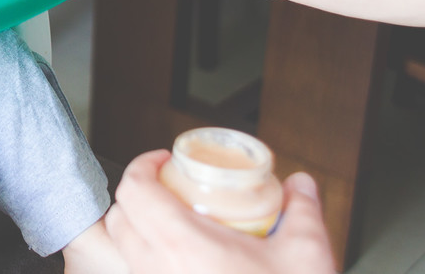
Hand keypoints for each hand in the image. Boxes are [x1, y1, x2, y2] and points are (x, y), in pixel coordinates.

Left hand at [105, 150, 337, 273]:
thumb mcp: (306, 254)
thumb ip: (304, 210)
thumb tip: (302, 184)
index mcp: (181, 244)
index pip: (133, 189)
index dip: (141, 165)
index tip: (163, 161)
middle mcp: (157, 269)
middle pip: (118, 218)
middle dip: (136, 194)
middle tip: (166, 187)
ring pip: (124, 250)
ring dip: (138, 228)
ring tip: (171, 221)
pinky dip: (147, 259)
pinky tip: (181, 259)